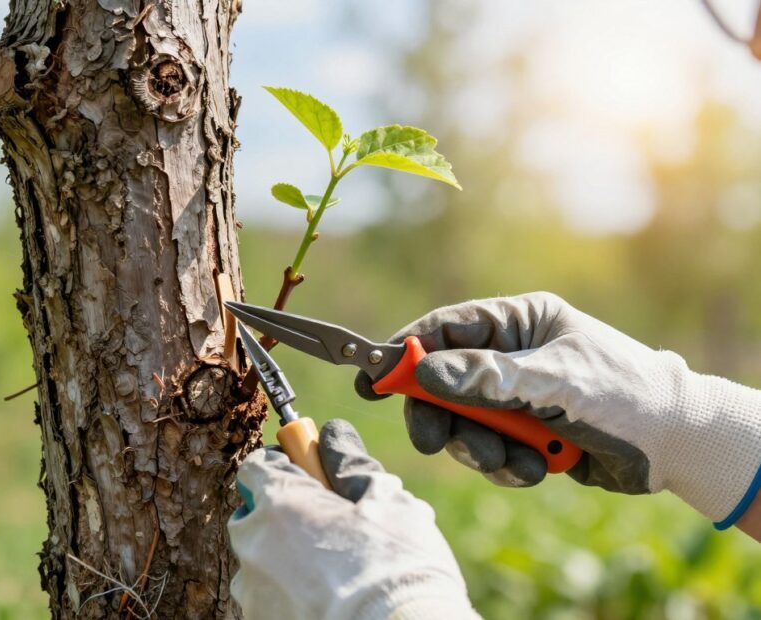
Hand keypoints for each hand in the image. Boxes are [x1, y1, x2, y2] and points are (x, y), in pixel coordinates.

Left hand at [228, 419, 478, 619]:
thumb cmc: (397, 566)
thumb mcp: (387, 500)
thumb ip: (351, 463)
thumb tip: (335, 436)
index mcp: (279, 504)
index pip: (257, 466)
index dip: (285, 463)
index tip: (310, 471)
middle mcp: (254, 547)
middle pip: (253, 516)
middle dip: (282, 514)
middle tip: (329, 523)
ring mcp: (253, 594)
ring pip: (260, 563)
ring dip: (284, 558)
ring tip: (333, 571)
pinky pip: (268, 600)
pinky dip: (289, 595)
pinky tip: (327, 599)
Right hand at [356, 292, 760, 525]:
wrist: (676, 443)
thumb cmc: (623, 392)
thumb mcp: (554, 380)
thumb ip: (488, 377)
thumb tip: (425, 372)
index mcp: (519, 322)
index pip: (446, 329)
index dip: (405, 351)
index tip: (370, 376)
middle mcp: (512, 355)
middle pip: (444, 382)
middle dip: (442, 415)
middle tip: (432, 441)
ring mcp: (516, 396)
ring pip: (463, 423)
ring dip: (481, 448)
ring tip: (514, 460)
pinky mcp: (524, 433)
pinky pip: (489, 451)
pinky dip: (506, 465)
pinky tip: (538, 467)